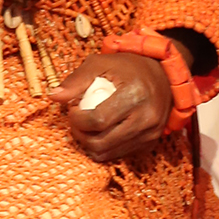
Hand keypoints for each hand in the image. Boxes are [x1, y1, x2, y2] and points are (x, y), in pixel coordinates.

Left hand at [54, 51, 172, 160]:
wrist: (164, 77)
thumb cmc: (130, 67)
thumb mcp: (102, 63)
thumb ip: (77, 80)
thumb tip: (53, 96)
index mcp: (135, 95)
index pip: (98, 120)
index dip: (77, 120)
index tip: (72, 109)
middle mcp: (146, 118)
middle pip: (101, 142)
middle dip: (80, 135)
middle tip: (76, 121)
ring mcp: (150, 134)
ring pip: (108, 153)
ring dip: (90, 144)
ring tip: (85, 127)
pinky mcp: (150, 144)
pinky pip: (120, 154)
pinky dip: (105, 147)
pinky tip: (100, 132)